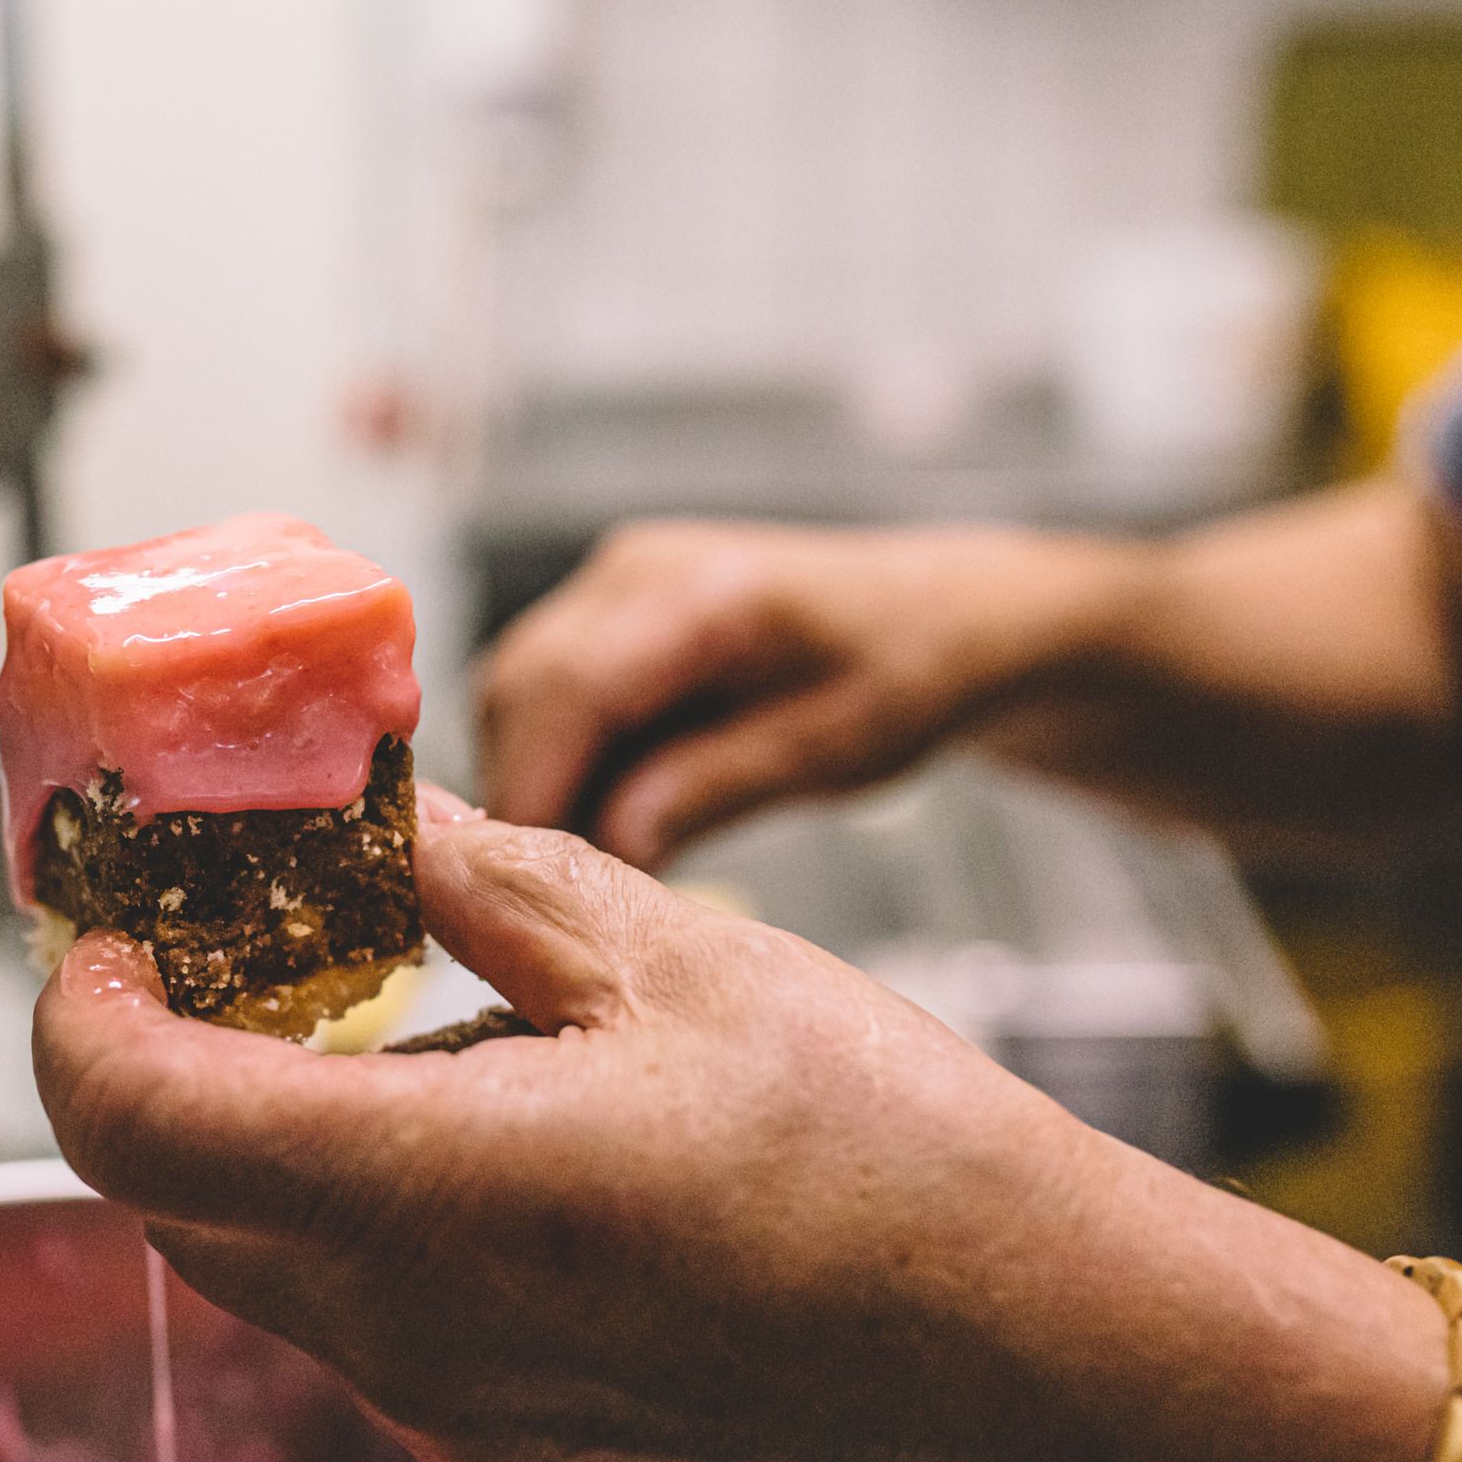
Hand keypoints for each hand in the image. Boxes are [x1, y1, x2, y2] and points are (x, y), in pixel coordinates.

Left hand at [33, 792, 1445, 1461]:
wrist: (1046, 1362)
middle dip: (162, 1055)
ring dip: (257, 1133)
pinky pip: (356, 1322)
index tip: (110, 927)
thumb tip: (344, 807)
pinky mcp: (505, 1447)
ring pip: (256, 1260)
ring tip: (364, 1016)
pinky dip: (348, 1210)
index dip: (79, 1011)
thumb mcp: (671, 954)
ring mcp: (454, 1413)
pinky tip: (465, 1123)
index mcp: (441, 1198)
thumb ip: (470, 878)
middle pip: (168, 1192)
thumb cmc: (901, 1162)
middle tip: (229, 939)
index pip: (129, 1118)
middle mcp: (416, 1338)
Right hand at [477, 520, 1138, 868]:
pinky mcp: (608, 614)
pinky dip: (560, 760)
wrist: (945, 612)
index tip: (534, 880)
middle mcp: (637, 570)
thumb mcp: (831, 749)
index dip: (535, 788)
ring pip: (516, 695)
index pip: (566, 687)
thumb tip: (608, 840)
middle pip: (519, 690)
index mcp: (702, 592)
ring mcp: (615, 585)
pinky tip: (615, 811)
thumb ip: (711, 786)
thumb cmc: (911, 666)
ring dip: (539, 781)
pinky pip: (544, 693)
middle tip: (571, 891)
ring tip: (607, 854)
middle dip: (529, 795)